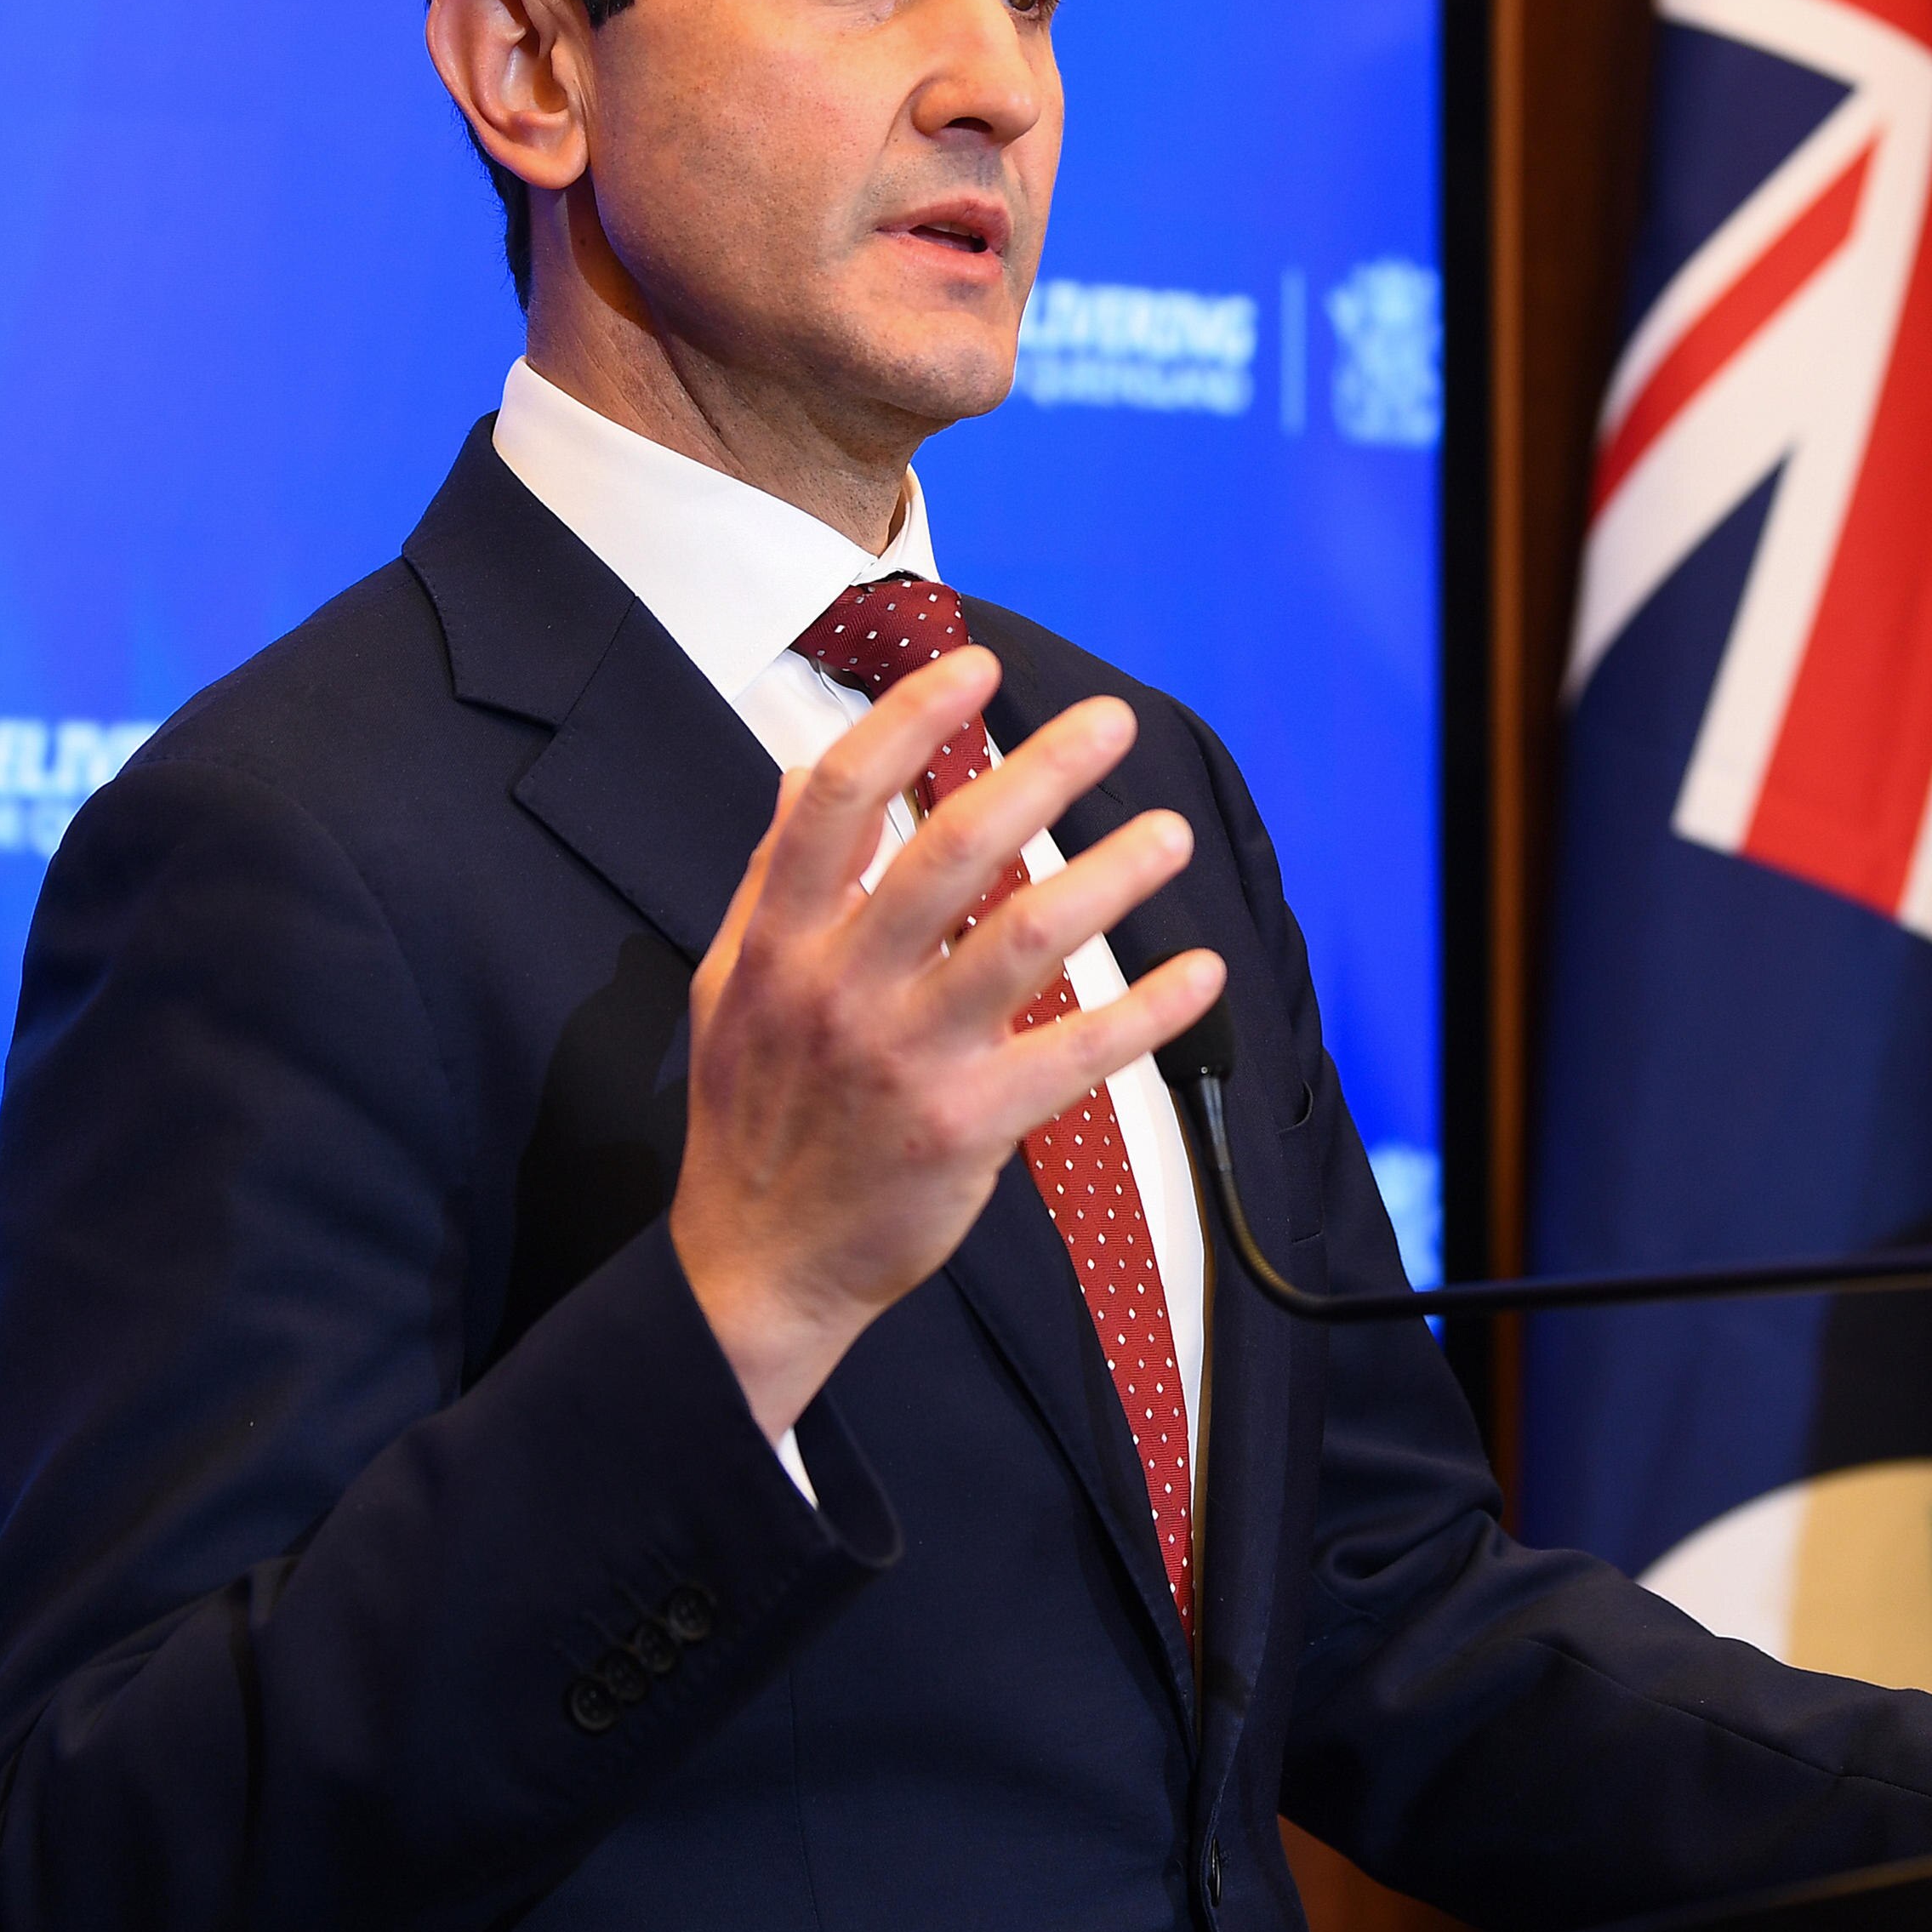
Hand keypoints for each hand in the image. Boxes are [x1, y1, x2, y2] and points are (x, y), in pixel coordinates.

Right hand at [669, 644, 1226, 1438]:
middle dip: (1039, 772)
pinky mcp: (968, 1127)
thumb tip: (805, 774)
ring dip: (1112, 877)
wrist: (759, 1265)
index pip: (838, 799)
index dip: (910, 720)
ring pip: (1026, 938)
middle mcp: (842, 986)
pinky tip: (1202, 973)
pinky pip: (1078, 1054)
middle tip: (1112, 723)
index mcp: (780, 940)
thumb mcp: (729, 983)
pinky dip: (1150, 1011)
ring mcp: (908, 1058)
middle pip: (950, 848)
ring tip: (1170, 833)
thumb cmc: (753, 1114)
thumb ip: (773, 877)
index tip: (976, 666)